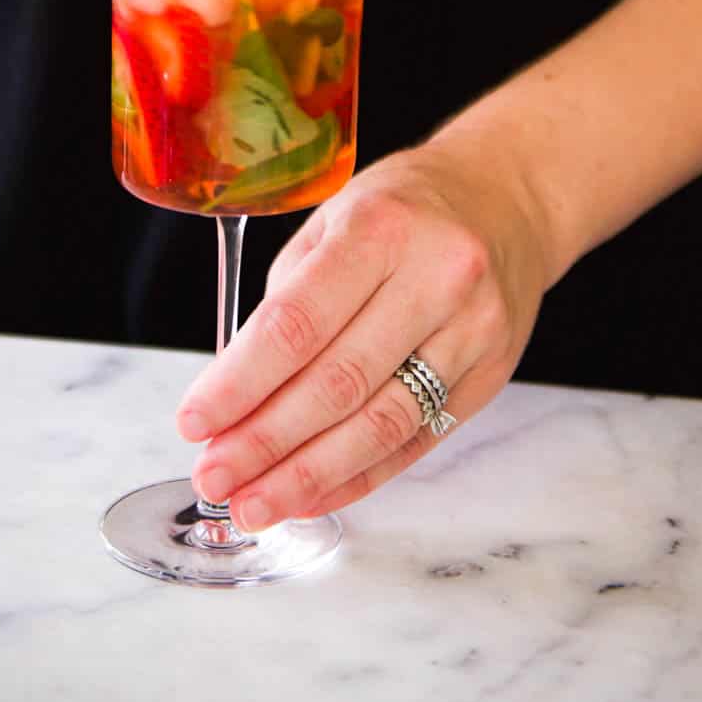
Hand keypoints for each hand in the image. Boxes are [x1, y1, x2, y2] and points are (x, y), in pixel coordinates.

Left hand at [175, 138, 552, 528]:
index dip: (240, 381)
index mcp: (380, 229)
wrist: (506, 198)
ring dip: (307, 476)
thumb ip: (289, 297)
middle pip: (336, 383)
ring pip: (380, 425)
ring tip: (254, 503)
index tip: (195, 421)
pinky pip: (416, 441)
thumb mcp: (334, 217)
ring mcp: (471, 332)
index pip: (297, 323)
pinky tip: (311, 495)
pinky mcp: (491, 375)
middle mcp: (434, 280)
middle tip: (214, 476)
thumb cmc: (405, 206)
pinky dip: (358, 476)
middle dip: (264, 441)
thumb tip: (236, 389)